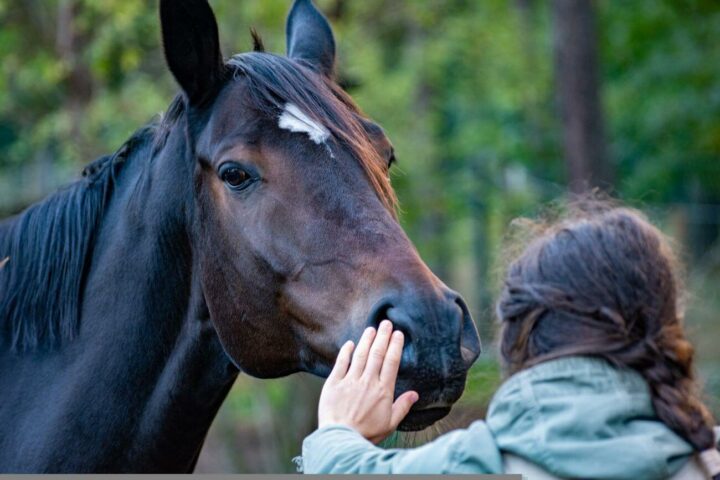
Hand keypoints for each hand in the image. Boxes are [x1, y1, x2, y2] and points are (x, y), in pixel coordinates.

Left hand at [317, 320, 418, 443]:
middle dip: (383, 336)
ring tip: (371, 328)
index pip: (391, 362)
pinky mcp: (333, 383)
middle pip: (377, 353)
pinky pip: (341, 363)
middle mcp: (367, 381)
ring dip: (366, 340)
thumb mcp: (390, 423)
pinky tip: (349, 343)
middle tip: (386, 323)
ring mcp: (350, 381)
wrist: (341, 439)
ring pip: (360, 355)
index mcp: (383, 390)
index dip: (395, 346)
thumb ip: (402, 406)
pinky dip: (345, 352)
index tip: (398, 334)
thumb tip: (415, 394)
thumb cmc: (367, 434)